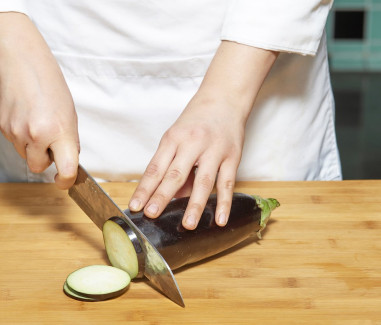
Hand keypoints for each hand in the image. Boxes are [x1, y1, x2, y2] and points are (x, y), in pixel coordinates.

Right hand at [0, 13, 79, 188]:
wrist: (21, 62)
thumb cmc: (50, 84)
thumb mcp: (70, 115)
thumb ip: (69, 140)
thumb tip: (67, 158)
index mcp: (60, 132)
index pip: (67, 170)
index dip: (67, 181)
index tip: (66, 182)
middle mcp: (36, 136)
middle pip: (38, 167)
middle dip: (46, 159)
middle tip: (52, 141)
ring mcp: (16, 132)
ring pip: (26, 154)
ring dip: (34, 146)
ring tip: (38, 121)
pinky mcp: (2, 128)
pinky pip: (16, 142)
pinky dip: (23, 136)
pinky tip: (27, 117)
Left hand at [131, 94, 244, 228]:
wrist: (225, 98)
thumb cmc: (196, 120)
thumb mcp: (177, 136)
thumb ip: (171, 165)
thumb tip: (168, 197)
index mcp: (173, 138)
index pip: (156, 168)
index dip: (144, 188)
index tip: (135, 206)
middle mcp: (192, 143)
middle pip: (175, 174)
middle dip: (162, 196)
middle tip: (152, 214)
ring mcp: (214, 150)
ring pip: (203, 181)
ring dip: (195, 205)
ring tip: (187, 225)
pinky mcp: (232, 156)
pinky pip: (227, 182)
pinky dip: (224, 202)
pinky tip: (220, 219)